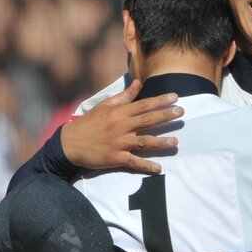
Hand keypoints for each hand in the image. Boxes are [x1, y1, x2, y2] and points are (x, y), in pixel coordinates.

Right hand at [60, 79, 181, 173]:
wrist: (70, 142)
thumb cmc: (89, 123)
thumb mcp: (104, 105)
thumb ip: (124, 96)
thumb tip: (138, 82)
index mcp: (119, 113)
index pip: (143, 104)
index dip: (160, 101)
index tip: (175, 97)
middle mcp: (121, 126)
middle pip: (147, 120)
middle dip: (166, 116)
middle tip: (181, 113)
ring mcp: (119, 143)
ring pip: (144, 142)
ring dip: (161, 142)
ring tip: (175, 142)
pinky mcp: (115, 158)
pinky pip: (134, 162)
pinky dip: (146, 166)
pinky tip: (159, 168)